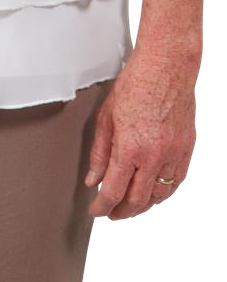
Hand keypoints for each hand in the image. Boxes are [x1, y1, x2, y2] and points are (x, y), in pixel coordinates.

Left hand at [85, 46, 198, 219]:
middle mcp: (153, 155)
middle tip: (112, 213)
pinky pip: (177, 181)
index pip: (113, 191)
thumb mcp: (106, 119)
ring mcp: (173, 153)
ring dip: (144, 206)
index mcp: (129, 148)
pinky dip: (165, 193)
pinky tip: (155, 194)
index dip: (102, 207)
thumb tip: (93, 179)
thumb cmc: (136, 85)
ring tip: (132, 207)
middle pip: (137, 200)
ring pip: (159, 195)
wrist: (167, 68)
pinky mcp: (187, 148)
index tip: (97, 210)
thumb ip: (99, 153)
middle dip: (122, 212)